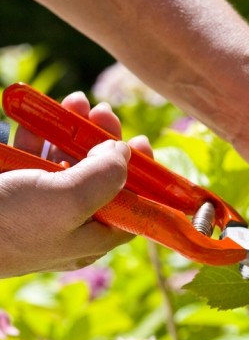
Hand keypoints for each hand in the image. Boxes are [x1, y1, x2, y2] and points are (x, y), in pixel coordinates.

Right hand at [0, 92, 151, 277]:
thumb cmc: (6, 224)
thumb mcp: (68, 201)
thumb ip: (105, 177)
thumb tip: (124, 153)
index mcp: (89, 238)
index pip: (132, 207)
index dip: (143, 177)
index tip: (143, 143)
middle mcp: (67, 224)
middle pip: (99, 178)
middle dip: (104, 142)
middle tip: (105, 112)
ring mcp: (36, 206)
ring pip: (65, 162)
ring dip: (72, 129)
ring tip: (76, 100)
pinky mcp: (9, 187)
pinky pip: (31, 156)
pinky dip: (38, 133)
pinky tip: (39, 112)